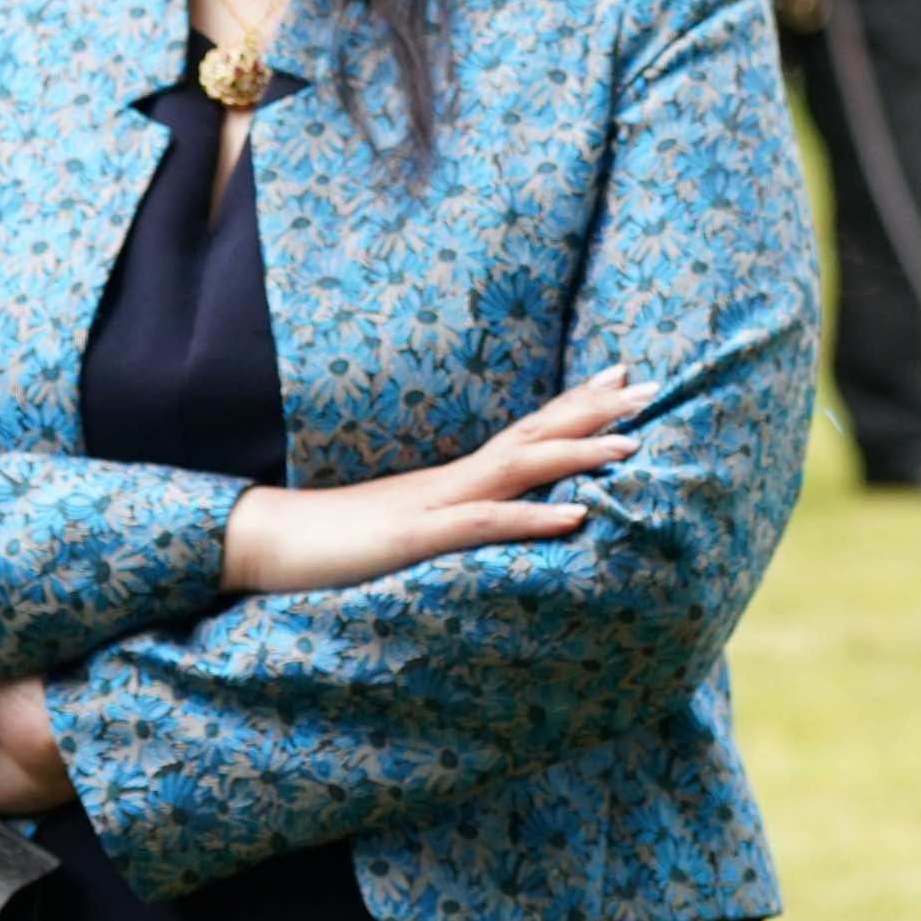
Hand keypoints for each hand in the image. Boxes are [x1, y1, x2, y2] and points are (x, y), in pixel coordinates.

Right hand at [215, 369, 648, 595]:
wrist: (268, 545)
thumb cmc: (337, 544)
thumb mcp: (410, 531)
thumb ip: (451, 522)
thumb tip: (487, 523)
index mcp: (454, 477)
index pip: (526, 428)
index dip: (576, 403)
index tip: (621, 375)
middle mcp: (454, 478)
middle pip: (536, 432)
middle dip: (596, 409)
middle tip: (653, 385)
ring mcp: (438, 503)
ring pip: (521, 467)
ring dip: (579, 452)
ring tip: (634, 444)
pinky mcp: (421, 538)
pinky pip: (487, 524)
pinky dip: (534, 516)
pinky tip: (577, 515)